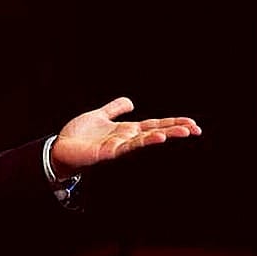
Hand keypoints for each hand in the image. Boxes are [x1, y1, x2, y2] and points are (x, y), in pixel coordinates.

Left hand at [50, 97, 201, 178]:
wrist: (60, 147)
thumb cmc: (79, 135)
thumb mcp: (99, 116)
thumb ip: (115, 109)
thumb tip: (132, 102)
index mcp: (126, 129)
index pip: (154, 125)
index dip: (172, 123)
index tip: (192, 123)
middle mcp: (126, 138)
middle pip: (154, 132)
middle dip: (174, 130)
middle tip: (196, 129)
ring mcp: (118, 146)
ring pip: (144, 140)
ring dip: (161, 136)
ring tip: (180, 132)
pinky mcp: (107, 152)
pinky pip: (126, 147)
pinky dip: (140, 142)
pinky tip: (153, 138)